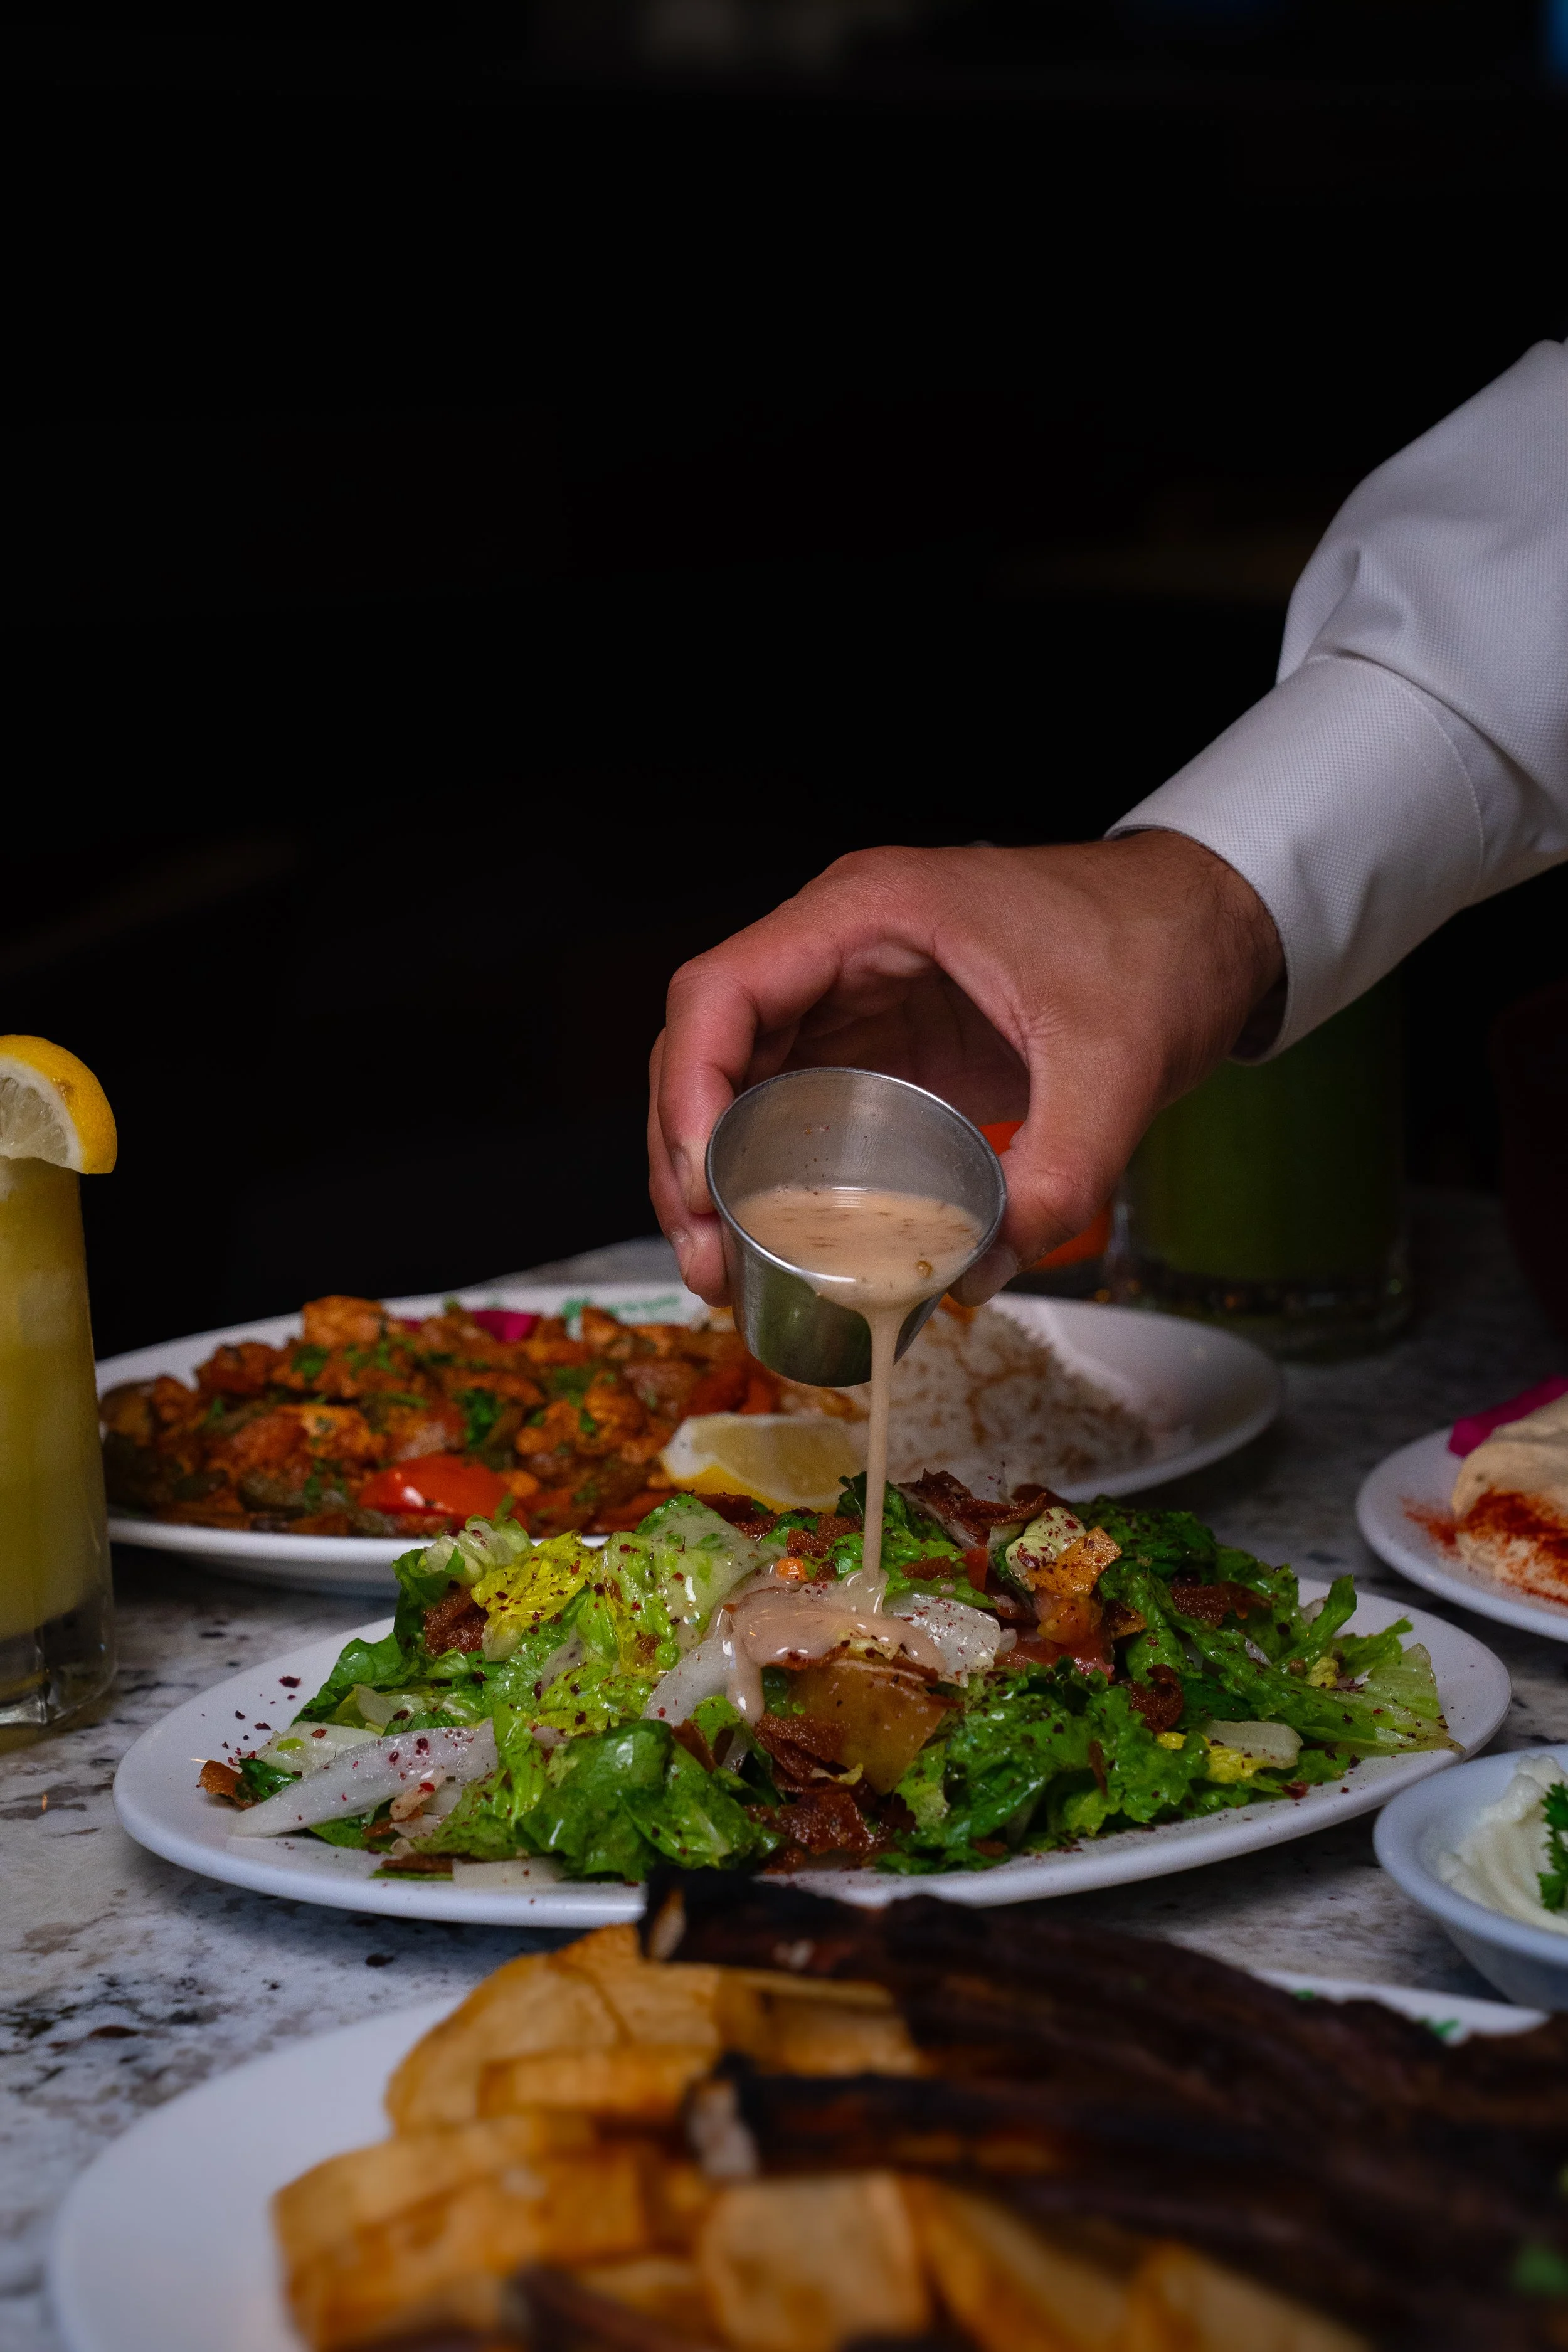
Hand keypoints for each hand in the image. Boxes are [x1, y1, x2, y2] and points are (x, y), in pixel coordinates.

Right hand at [648, 834, 1282, 1304]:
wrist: (1209, 926)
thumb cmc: (1158, 949)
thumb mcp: (1118, 1065)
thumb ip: (1060, 1171)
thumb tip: (982, 1274)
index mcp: (870, 914)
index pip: (722, 992)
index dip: (689, 1091)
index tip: (700, 1187)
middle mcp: (841, 947)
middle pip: (708, 1046)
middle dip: (687, 1157)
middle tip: (705, 1260)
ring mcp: (856, 994)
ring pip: (738, 1080)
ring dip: (715, 1172)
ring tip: (722, 1268)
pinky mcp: (884, 1040)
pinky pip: (795, 1103)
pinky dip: (770, 1170)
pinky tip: (773, 1238)